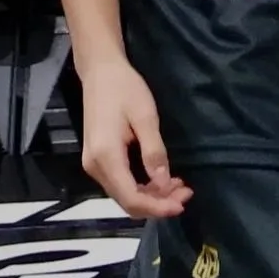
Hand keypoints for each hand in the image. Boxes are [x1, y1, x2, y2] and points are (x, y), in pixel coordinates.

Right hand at [77, 59, 191, 220]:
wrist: (100, 71)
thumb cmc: (124, 88)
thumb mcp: (145, 117)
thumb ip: (154, 153)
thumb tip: (164, 185)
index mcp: (106, 156)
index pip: (131, 197)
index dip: (158, 207)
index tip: (183, 202)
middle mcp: (95, 166)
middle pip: (126, 201)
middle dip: (157, 204)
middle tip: (185, 193)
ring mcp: (93, 164)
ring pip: (123, 195)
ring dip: (151, 197)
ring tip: (178, 186)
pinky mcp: (96, 160)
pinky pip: (119, 184)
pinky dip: (141, 188)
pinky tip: (160, 179)